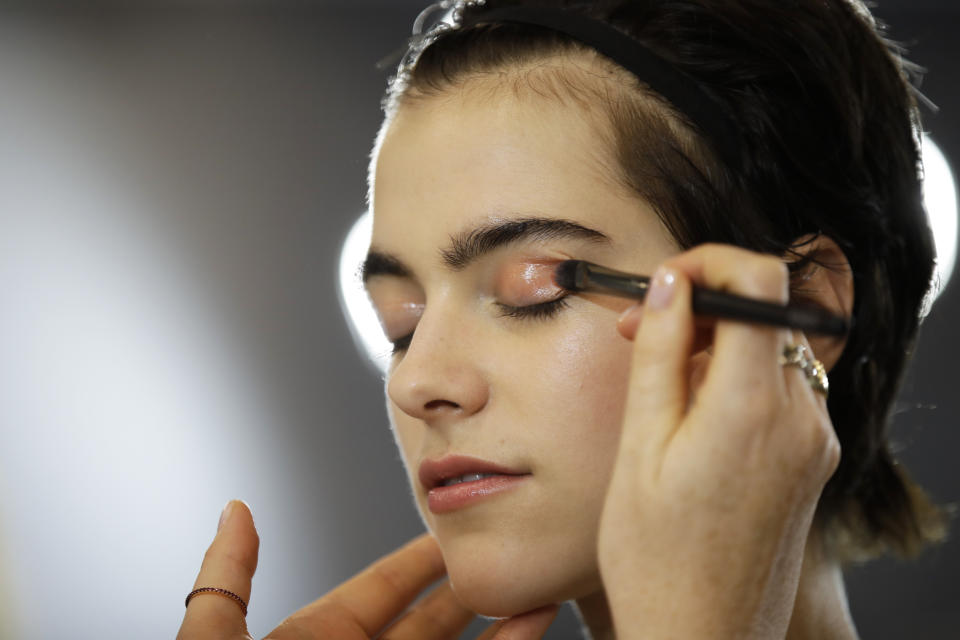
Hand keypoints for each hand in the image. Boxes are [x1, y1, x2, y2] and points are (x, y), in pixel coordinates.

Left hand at [176, 500, 558, 639]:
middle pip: (429, 622)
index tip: (448, 530)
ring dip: (502, 624)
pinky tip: (534, 627)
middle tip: (507, 549)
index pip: (378, 590)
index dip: (416, 560)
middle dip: (469, 586)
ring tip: (539, 588)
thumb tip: (236, 510)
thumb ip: (228, 579)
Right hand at [597, 245, 840, 639]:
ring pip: (772, 349)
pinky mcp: (812, 460)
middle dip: (703, 306)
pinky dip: (737, 379)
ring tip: (660, 384)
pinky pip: (780, 390)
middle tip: (642, 335)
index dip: (712, 262)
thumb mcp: (640, 446)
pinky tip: (693, 417)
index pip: (762, 281)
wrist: (703, 639)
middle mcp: (801, 417)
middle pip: (766, 313)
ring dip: (717, 343)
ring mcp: (814, 441)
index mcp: (752, 408)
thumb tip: (672, 283)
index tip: (668, 283)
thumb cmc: (656, 558)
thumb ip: (662, 354)